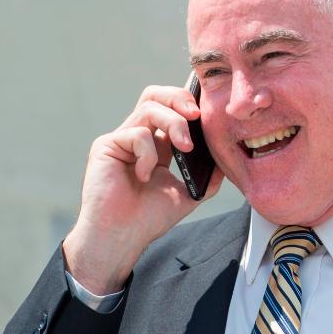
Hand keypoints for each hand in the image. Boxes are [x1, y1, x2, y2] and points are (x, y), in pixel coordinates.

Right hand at [62, 84, 222, 294]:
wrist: (121, 238)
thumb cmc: (147, 219)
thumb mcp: (187, 194)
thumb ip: (206, 176)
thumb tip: (226, 160)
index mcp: (156, 145)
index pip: (169, 108)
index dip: (187, 103)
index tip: (208, 112)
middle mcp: (137, 137)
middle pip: (155, 95)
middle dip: (179, 98)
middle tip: (196, 115)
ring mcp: (121, 139)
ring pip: (149, 107)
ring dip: (174, 123)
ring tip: (184, 148)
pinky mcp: (106, 145)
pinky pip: (137, 133)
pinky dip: (149, 154)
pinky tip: (145, 177)